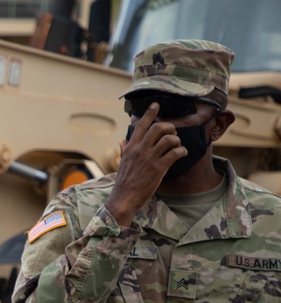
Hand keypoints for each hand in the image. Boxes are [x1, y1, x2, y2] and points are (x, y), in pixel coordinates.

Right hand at [105, 103, 187, 226]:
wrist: (124, 198)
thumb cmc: (123, 182)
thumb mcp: (121, 163)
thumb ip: (124, 150)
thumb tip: (122, 141)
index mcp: (131, 148)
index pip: (140, 125)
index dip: (149, 113)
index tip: (156, 104)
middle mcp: (140, 150)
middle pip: (158, 128)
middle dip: (169, 127)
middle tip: (172, 133)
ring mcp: (150, 158)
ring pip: (169, 139)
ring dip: (177, 140)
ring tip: (177, 146)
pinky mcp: (159, 168)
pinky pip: (175, 153)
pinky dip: (182, 151)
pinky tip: (182, 154)